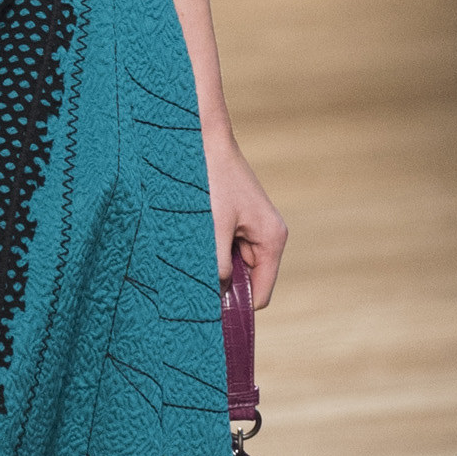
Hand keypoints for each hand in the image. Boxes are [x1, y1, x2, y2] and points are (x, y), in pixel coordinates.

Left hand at [205, 122, 286, 307]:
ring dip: (209, 267)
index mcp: (271, 239)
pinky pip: (222, 250)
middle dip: (219, 287)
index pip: (259, 296)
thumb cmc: (209, 179)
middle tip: (187, 286)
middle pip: (245, 283)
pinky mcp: (234, 220)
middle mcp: (266, 236)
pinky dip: (206, 252)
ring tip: (185, 257)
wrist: (199, 137)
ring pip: (230, 267)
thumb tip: (215, 299)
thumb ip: (216, 266)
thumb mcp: (211, 228)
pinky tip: (187, 243)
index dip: (235, 310)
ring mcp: (251, 228)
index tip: (206, 318)